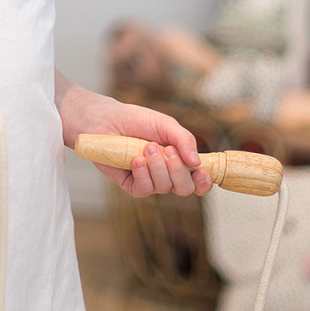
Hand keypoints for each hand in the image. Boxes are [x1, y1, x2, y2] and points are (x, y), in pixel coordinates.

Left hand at [56, 73, 212, 198]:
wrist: (104, 119)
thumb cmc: (135, 119)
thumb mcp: (164, 124)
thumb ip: (184, 139)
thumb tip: (198, 162)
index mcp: (179, 160)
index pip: (198, 180)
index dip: (204, 181)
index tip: (202, 171)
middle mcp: (167, 174)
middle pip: (185, 188)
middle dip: (178, 170)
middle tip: (166, 150)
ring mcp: (149, 181)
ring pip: (166, 188)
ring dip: (158, 167)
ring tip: (146, 147)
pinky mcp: (131, 185)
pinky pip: (145, 190)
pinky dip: (144, 175)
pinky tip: (136, 160)